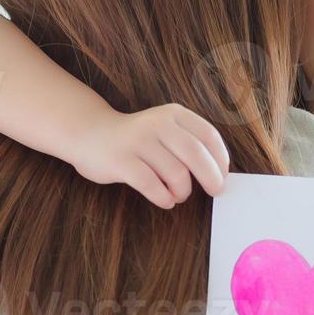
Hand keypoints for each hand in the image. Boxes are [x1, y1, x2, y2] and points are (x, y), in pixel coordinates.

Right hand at [67, 103, 228, 207]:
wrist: (91, 134)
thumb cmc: (136, 140)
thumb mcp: (165, 129)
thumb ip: (189, 143)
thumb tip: (218, 173)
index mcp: (173, 114)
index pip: (208, 135)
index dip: (220, 159)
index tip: (222, 175)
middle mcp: (157, 124)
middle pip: (195, 154)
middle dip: (211, 177)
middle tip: (215, 191)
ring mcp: (137, 142)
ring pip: (175, 173)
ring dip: (183, 191)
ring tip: (178, 195)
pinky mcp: (121, 161)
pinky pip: (151, 185)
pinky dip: (164, 197)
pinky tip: (165, 200)